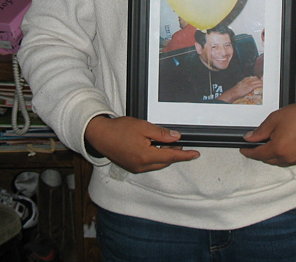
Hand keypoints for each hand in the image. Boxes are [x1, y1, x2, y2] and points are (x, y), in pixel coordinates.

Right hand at [84, 115, 199, 172]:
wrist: (100, 135)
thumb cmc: (119, 130)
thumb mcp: (143, 127)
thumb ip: (161, 134)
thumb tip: (175, 137)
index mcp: (146, 156)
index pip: (171, 156)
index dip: (185, 155)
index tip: (195, 154)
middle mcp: (142, 165)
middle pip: (165, 161)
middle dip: (175, 154)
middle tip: (180, 144)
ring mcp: (136, 167)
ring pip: (157, 163)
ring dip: (164, 155)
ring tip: (168, 144)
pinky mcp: (132, 166)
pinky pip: (149, 164)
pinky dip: (155, 157)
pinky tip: (155, 148)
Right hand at [218, 76, 262, 102]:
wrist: (233, 92)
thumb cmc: (236, 90)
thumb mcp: (240, 85)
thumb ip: (244, 85)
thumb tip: (246, 88)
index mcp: (246, 79)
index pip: (254, 77)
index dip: (258, 79)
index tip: (260, 81)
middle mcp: (248, 80)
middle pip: (257, 78)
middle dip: (261, 80)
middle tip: (264, 83)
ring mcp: (249, 83)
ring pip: (258, 81)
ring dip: (262, 83)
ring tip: (265, 84)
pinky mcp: (250, 86)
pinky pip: (258, 85)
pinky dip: (261, 85)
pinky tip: (263, 86)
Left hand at [240, 101, 295, 165]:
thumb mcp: (274, 119)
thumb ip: (260, 131)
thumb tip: (249, 138)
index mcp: (278, 148)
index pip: (258, 154)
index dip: (249, 152)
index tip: (243, 149)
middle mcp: (287, 158)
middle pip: (267, 159)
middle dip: (260, 152)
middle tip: (256, 143)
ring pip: (277, 161)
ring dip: (271, 155)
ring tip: (269, 143)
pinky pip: (287, 160)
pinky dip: (281, 155)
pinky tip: (281, 146)